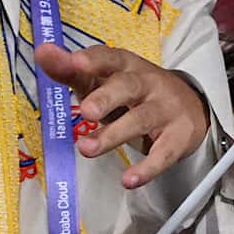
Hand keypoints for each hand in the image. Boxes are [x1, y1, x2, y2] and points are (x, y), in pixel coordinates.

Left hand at [32, 44, 211, 189]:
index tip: (74, 62)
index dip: (93, 60)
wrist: (192, 107)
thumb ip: (72, 71)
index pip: (109, 58)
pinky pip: (163, 154)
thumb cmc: (134, 94)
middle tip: (85, 111)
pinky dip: (147, 168)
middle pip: (127, 86)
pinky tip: (129, 180)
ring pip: (140, 120)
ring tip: (86, 149)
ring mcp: (165, 109)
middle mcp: (147, 83)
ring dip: (113, 135)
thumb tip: (42, 52)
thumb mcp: (104, 81)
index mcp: (126, 66)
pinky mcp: (178, 137)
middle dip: (106, 98)